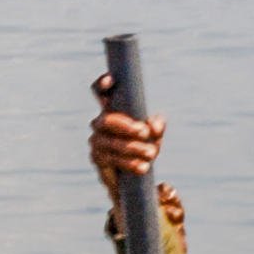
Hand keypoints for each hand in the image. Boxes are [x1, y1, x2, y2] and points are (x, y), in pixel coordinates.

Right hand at [89, 74, 177, 224]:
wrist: (134, 173)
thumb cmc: (144, 144)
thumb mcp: (154, 133)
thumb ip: (157, 125)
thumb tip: (154, 126)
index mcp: (112, 109)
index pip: (100, 92)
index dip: (102, 84)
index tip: (111, 80)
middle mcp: (100, 123)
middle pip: (106, 120)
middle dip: (125, 125)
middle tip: (145, 131)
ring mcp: (96, 141)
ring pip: (110, 142)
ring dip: (132, 148)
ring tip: (151, 153)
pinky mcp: (97, 159)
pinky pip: (111, 159)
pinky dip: (129, 163)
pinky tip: (143, 167)